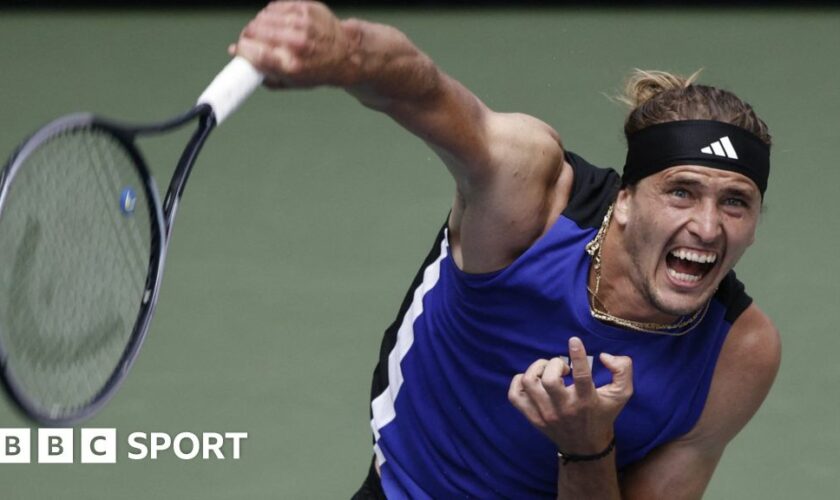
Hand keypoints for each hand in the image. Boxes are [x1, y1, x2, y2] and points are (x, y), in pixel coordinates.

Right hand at [228, 1, 355, 87]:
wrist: (345, 54)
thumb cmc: (317, 70)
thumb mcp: (291, 82)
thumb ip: (262, 72)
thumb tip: (236, 55)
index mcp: (291, 65)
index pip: (252, 52)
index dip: (241, 50)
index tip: (240, 50)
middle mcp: (296, 43)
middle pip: (253, 31)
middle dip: (247, 36)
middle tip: (251, 41)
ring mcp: (301, 23)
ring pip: (262, 17)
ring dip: (258, 25)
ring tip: (266, 33)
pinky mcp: (305, 8)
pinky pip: (274, 7)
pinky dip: (271, 15)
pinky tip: (277, 23)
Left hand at [508, 337, 632, 453]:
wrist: (585, 447)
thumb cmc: (603, 414)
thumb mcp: (621, 394)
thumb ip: (622, 370)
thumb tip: (604, 356)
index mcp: (586, 401)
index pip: (582, 377)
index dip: (578, 356)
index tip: (574, 341)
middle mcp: (564, 409)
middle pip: (549, 380)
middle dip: (554, 364)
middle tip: (562, 368)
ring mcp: (545, 414)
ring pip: (529, 383)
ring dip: (536, 369)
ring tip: (547, 371)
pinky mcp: (532, 417)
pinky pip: (515, 395)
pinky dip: (519, 381)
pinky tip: (534, 381)